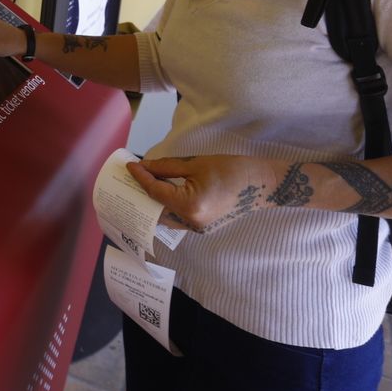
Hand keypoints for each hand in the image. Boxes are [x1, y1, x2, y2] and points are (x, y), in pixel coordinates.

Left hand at [126, 155, 274, 233]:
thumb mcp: (195, 163)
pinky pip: (178, 218)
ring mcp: (197, 228)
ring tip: (142, 185)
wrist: (261, 183)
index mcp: (189, 205)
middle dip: (142, 193)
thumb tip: (145, 167)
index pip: (156, 192)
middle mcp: (191, 222)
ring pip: (166, 217)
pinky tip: (161, 194)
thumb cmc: (231, 169)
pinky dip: (167, 207)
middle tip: (131, 177)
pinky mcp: (203, 227)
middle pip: (156, 209)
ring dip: (153, 202)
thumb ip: (166, 167)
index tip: (130, 166)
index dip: (140, 177)